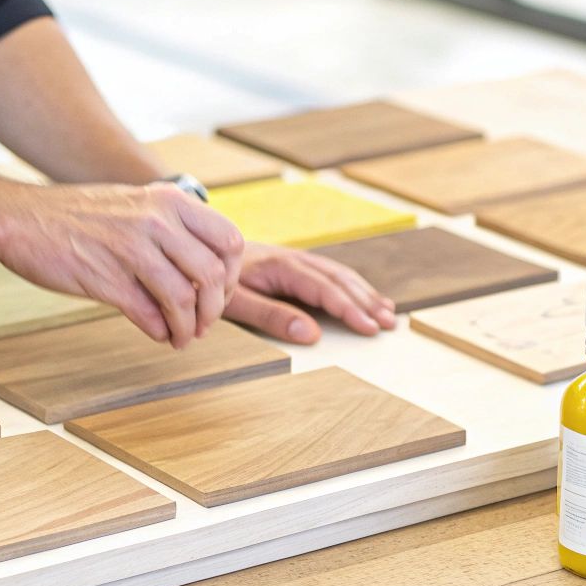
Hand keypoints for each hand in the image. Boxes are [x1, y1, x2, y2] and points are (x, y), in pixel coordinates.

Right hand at [0, 182, 242, 347]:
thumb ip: (172, 228)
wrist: (21, 219)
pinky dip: (162, 332)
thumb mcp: (136, 204)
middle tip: (204, 323)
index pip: (229, 241)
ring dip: (188, 327)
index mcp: (169, 201)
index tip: (221, 292)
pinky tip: (159, 335)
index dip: (232, 275)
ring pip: (184, 300)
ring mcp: (131, 250)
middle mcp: (156, 221)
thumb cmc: (78, 216)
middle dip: (215, 309)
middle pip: (213, 275)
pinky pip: (150, 315)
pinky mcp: (106, 280)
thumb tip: (207, 271)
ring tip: (182, 336)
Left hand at [226, 242, 396, 343]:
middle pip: (339, 280)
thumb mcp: (236, 304)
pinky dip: (352, 287)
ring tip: (387, 313)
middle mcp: (293, 259)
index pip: (324, 288)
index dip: (349, 308)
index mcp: (281, 267)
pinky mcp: (293, 264)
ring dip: (364, 294)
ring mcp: (295, 260)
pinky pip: (330, 274)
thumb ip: (272, 317)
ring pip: (339, 275)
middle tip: (388, 324)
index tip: (369, 327)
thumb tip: (311, 335)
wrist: (197, 250)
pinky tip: (365, 298)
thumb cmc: (214, 282)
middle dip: (366, 302)